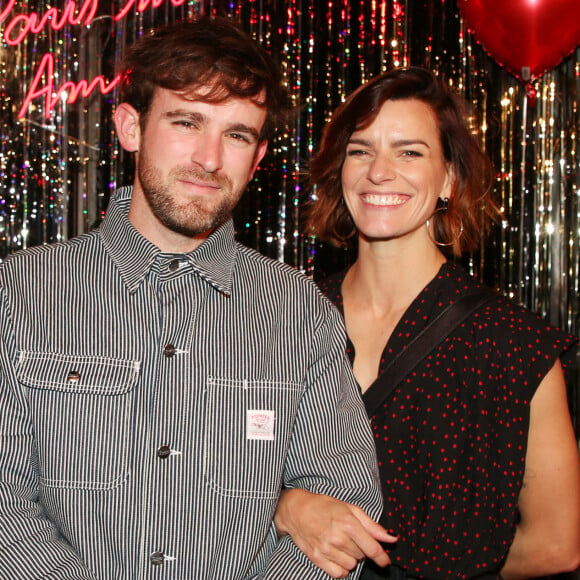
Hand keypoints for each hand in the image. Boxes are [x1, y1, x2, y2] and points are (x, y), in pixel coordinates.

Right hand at [274, 489, 397, 577]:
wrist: (297, 510)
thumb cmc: (325, 506)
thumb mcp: (350, 508)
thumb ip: (372, 525)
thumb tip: (390, 538)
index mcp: (348, 523)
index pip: (372, 548)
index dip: (382, 557)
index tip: (385, 561)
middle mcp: (338, 537)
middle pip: (362, 556)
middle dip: (361, 549)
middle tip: (351, 538)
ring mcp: (326, 549)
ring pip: (351, 565)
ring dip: (351, 558)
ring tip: (342, 545)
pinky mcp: (317, 558)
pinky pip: (338, 573)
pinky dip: (341, 568)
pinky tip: (337, 555)